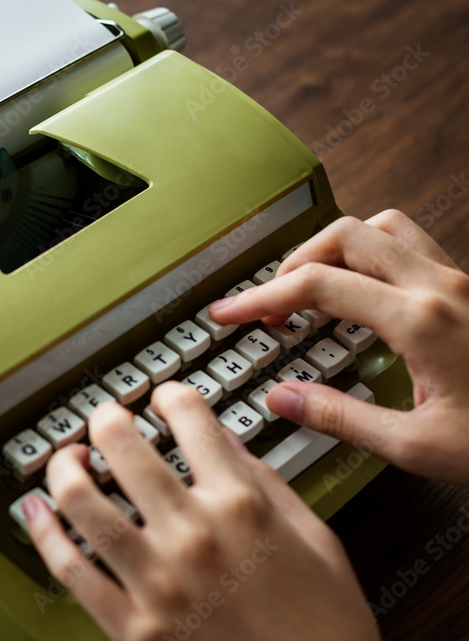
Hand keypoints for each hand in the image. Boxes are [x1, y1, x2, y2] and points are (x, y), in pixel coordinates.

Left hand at [23, 384, 379, 640]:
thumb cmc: (325, 628)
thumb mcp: (316, 540)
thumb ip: (267, 482)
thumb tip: (226, 441)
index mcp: (243, 506)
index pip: (190, 418)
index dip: (170, 395)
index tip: (163, 398)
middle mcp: (194, 534)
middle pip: (121, 444)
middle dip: (106, 418)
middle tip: (105, 419)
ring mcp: (158, 580)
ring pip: (80, 499)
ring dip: (64, 467)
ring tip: (68, 460)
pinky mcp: (133, 627)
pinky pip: (70, 568)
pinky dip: (43, 533)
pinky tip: (36, 511)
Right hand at [209, 209, 468, 485]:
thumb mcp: (419, 447)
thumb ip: (341, 418)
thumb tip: (284, 397)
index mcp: (420, 320)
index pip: (315, 285)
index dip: (258, 297)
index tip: (228, 313)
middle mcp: (440, 286)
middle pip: (344, 235)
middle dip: (294, 262)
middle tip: (270, 303)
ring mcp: (460, 281)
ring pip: (383, 227)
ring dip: (337, 248)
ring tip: (314, 285)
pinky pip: (413, 245)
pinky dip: (374, 255)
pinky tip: (367, 294)